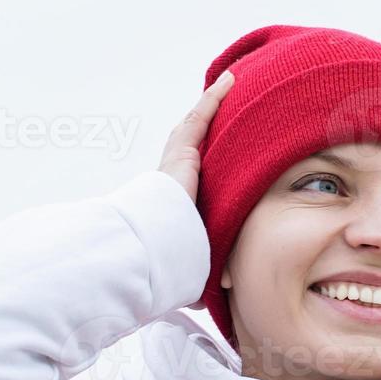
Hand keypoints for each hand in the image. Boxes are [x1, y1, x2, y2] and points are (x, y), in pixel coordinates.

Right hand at [160, 70, 232, 309]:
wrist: (147, 249)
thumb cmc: (162, 264)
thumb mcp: (188, 266)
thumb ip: (198, 274)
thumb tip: (207, 299)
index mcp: (176, 203)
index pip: (196, 178)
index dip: (207, 165)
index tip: (222, 159)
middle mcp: (174, 177)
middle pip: (196, 146)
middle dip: (211, 127)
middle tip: (231, 109)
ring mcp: (176, 162)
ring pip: (199, 126)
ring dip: (215, 107)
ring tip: (233, 85)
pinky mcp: (182, 152)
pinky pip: (202, 118)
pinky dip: (215, 99)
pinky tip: (231, 81)